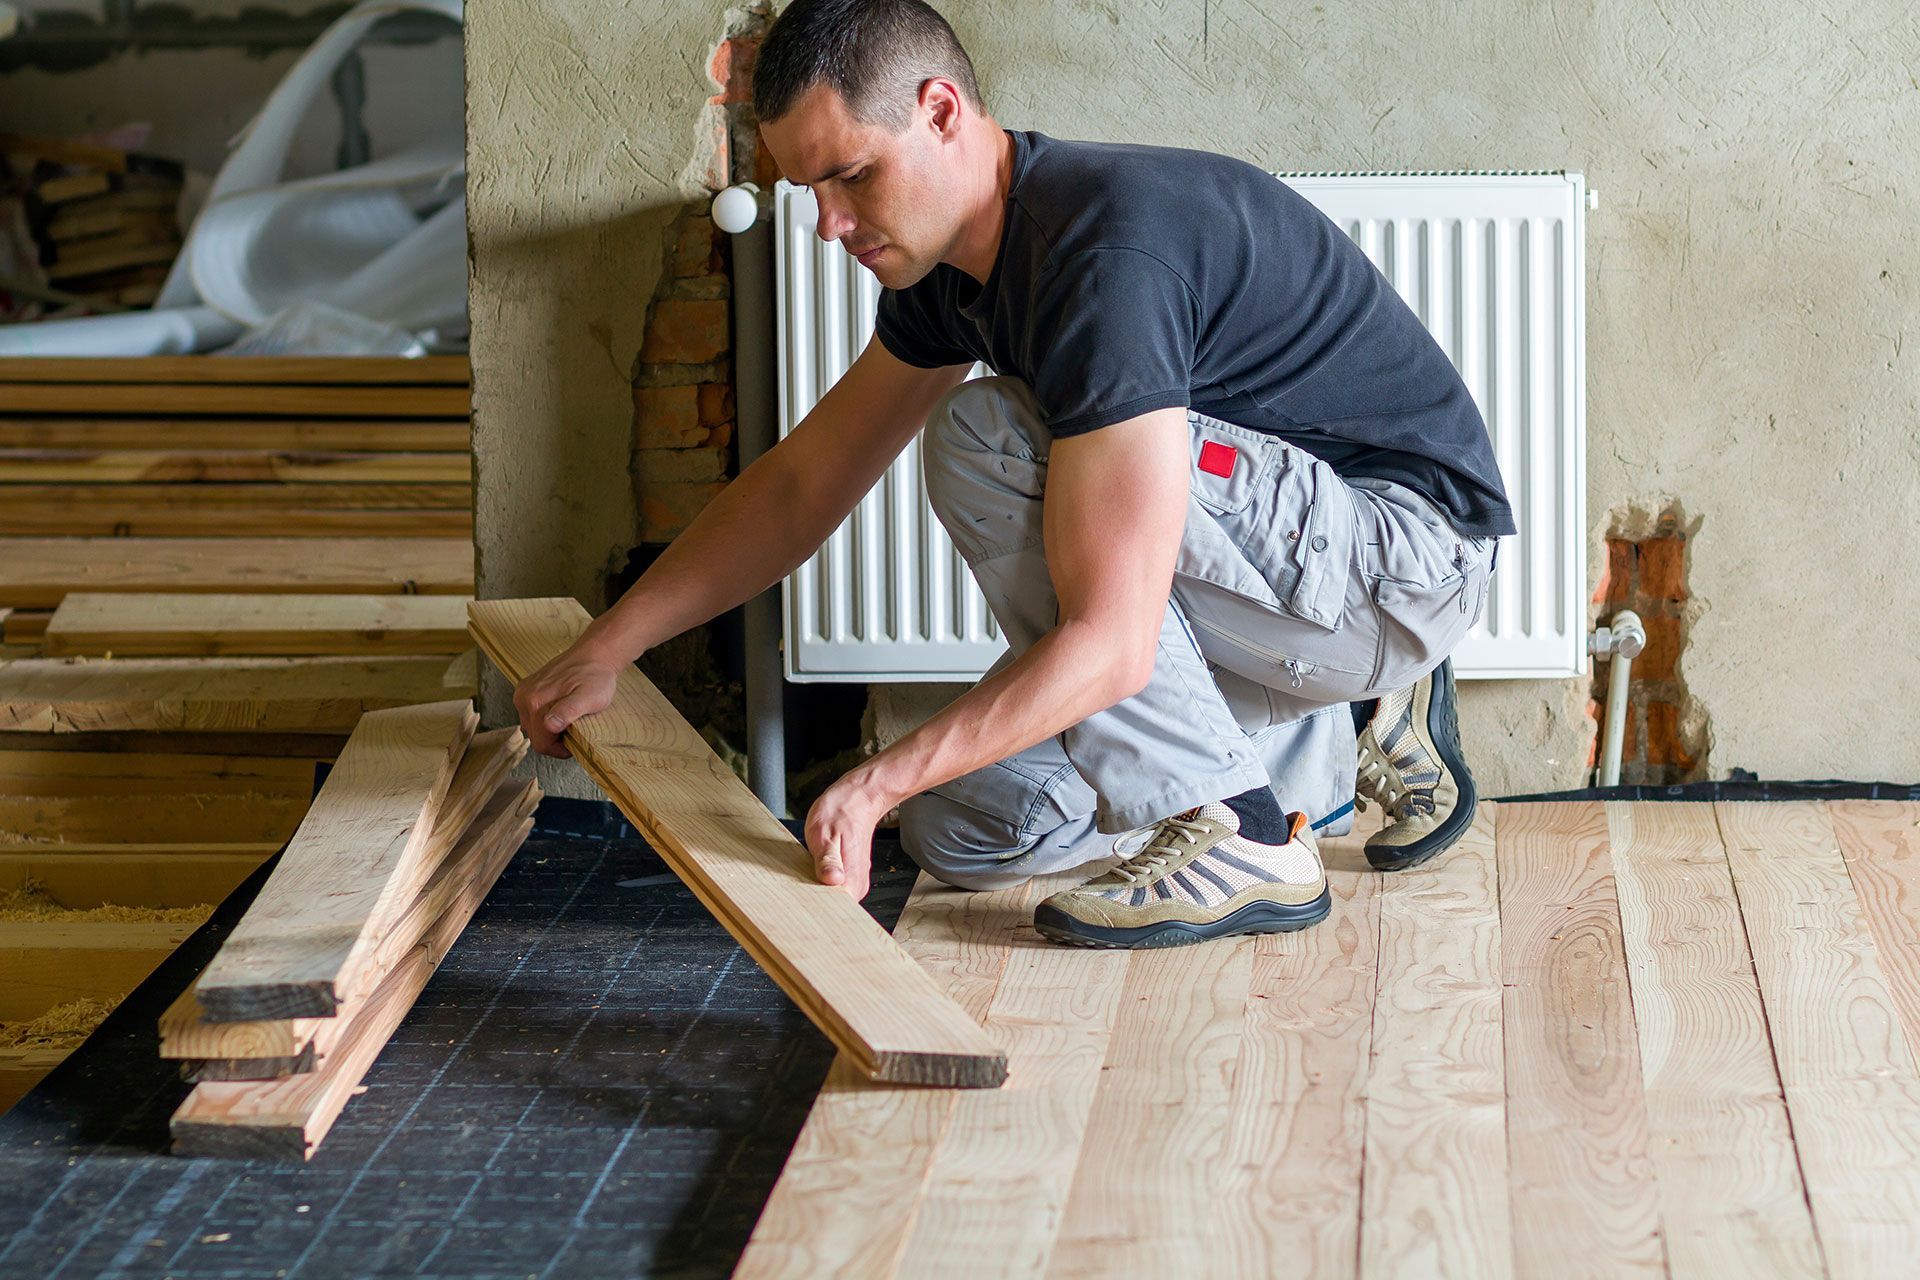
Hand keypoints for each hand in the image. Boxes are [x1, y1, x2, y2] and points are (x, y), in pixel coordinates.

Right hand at [511, 645, 622, 757]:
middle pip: (535, 736)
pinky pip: (531, 714)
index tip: (574, 740)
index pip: (541, 744)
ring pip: (533, 727)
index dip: (559, 749)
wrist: (593, 655)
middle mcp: (524, 697)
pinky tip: (560, 708)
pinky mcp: (525, 689)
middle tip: (573, 726)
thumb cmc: (595, 676)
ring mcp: (523, 693)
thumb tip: (549, 725)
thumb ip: (569, 711)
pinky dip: (545, 717)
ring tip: (568, 716)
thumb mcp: (590, 698)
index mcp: (535, 702)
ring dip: (549, 729)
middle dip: (554, 739)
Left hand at [804, 769, 890, 900]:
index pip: (835, 911)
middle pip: (833, 909)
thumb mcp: (826, 832)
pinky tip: (809, 876)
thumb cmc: (843, 811)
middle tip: (793, 896)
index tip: (799, 909)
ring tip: (799, 885)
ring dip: (815, 894)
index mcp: (852, 878)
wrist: (860, 797)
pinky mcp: (849, 875)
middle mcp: (857, 884)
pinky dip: (819, 885)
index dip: (816, 912)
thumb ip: (828, 859)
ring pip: (832, 899)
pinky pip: (833, 889)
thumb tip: (831, 880)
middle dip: (813, 905)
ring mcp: (854, 880)